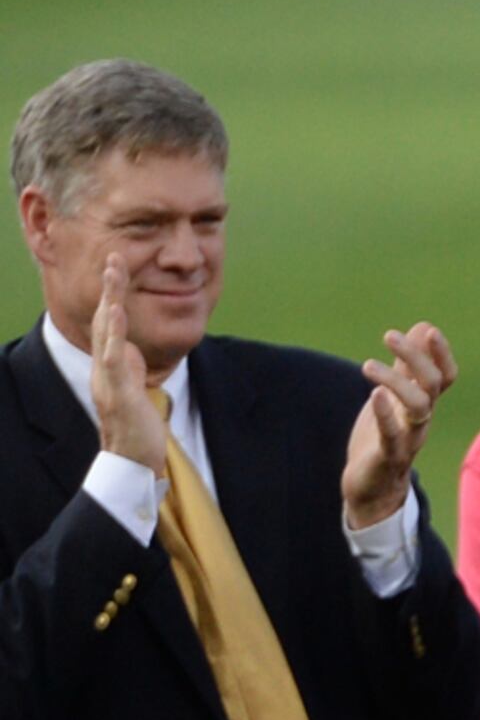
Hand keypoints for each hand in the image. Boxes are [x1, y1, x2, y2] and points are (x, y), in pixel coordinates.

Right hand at [86, 260, 170, 471]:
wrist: (132, 462)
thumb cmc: (136, 427)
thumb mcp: (134, 388)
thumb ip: (129, 366)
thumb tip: (127, 348)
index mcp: (110, 366)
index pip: (110, 323)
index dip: (113, 295)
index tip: (118, 267)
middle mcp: (103, 368)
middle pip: (104, 319)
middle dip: (110, 288)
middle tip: (113, 257)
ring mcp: (108, 379)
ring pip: (105, 332)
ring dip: (110, 300)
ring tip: (113, 272)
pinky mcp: (117, 393)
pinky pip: (112, 359)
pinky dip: (112, 334)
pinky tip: (114, 312)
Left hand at [343, 322, 454, 527]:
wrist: (373, 489)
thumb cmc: (384, 439)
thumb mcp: (395, 396)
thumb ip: (408, 366)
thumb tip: (423, 328)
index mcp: (424, 404)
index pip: (445, 376)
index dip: (441, 354)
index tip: (428, 329)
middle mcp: (422, 419)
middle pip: (432, 384)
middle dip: (415, 357)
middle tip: (390, 336)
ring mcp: (409, 437)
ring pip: (418, 407)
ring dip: (396, 382)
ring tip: (367, 365)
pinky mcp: (389, 455)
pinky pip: (393, 434)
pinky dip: (386, 414)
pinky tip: (375, 394)